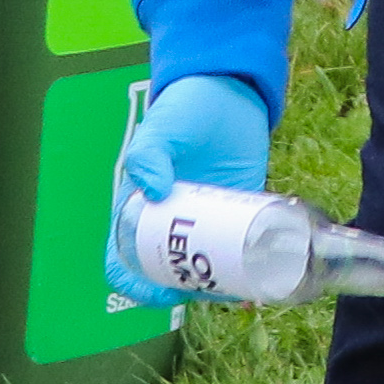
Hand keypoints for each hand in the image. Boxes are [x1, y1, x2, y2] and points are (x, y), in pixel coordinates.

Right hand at [105, 72, 271, 296]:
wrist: (230, 92)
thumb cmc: (184, 108)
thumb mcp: (160, 129)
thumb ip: (148, 153)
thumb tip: (153, 192)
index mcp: (138, 209)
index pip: (125, 260)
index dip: (136, 285)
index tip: (160, 292)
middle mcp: (169, 223)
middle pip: (167, 275)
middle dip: (185, 291)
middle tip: (210, 289)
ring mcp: (204, 222)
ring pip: (204, 269)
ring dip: (217, 287)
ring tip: (239, 289)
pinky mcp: (236, 216)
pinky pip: (237, 252)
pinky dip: (244, 271)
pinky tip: (258, 282)